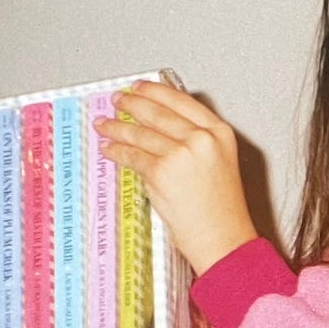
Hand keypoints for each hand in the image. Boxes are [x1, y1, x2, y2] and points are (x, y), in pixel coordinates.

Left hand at [97, 79, 259, 274]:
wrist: (223, 240)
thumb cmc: (222, 212)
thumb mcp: (219, 165)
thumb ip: (197, 143)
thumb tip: (162, 129)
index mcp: (220, 134)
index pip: (182, 102)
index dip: (157, 92)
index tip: (142, 87)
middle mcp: (202, 139)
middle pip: (159, 112)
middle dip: (133, 104)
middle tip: (119, 100)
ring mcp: (181, 154)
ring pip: (141, 133)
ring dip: (117, 128)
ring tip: (105, 124)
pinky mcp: (161, 172)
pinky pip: (132, 156)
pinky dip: (116, 152)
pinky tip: (110, 149)